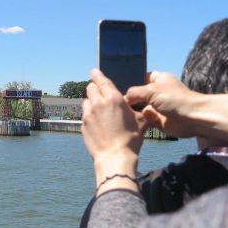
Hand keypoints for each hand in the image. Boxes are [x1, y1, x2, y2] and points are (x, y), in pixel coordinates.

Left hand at [82, 69, 144, 193]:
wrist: (115, 157)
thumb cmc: (130, 139)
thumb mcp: (141, 121)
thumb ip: (140, 110)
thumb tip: (145, 107)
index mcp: (114, 98)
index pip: (101, 80)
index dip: (97, 74)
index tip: (94, 71)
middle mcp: (98, 103)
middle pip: (91, 88)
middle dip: (95, 88)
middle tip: (100, 93)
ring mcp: (88, 114)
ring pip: (86, 101)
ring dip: (91, 102)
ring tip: (99, 109)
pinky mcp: (83, 124)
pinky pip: (84, 115)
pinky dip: (89, 115)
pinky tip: (96, 123)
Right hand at [125, 71, 227, 147]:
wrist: (191, 118)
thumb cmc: (174, 98)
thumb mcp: (150, 90)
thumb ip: (134, 92)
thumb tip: (124, 98)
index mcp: (159, 79)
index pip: (142, 77)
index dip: (132, 80)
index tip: (118, 86)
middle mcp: (159, 92)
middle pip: (140, 94)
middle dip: (131, 98)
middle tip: (115, 100)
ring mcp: (159, 107)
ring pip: (141, 108)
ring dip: (134, 110)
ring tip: (120, 111)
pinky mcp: (160, 120)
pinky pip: (145, 120)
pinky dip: (140, 120)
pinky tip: (130, 120)